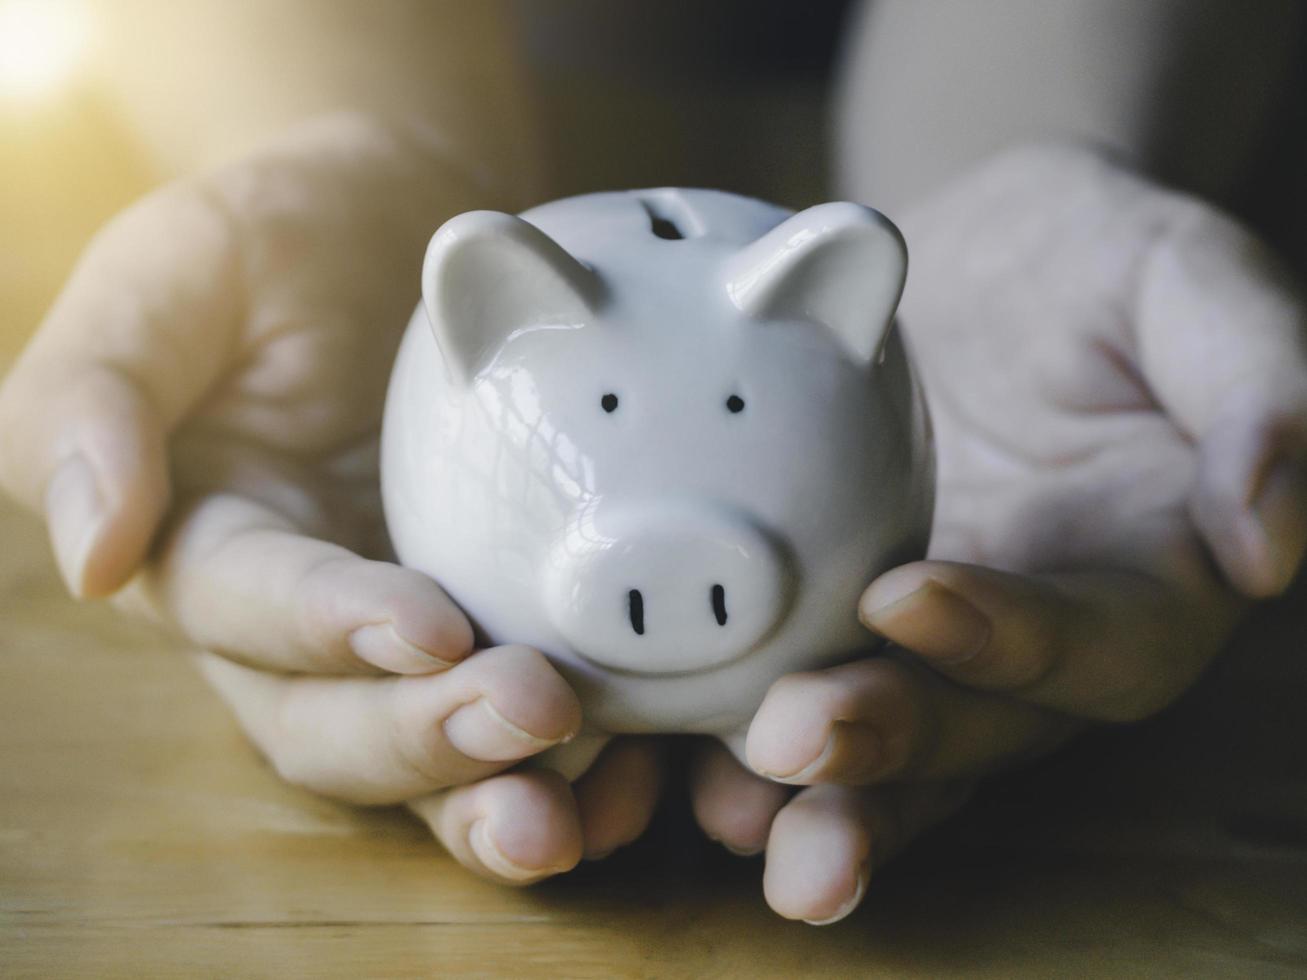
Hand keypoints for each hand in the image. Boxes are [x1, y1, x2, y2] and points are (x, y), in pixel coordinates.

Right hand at [0, 113, 662, 882]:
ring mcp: (398, 638)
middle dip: (425, 740)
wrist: (413, 231)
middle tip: (535, 712)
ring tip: (585, 808)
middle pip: (333, 725)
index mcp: (203, 541)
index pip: (250, 608)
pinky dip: (578, 773)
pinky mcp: (493, 633)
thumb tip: (92, 558)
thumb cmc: (281, 238)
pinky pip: (519, 734)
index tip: (430, 626)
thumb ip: (100, 396)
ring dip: (496, 797)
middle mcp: (292, 624)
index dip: (329, 629)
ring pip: (424, 763)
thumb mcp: (170, 273)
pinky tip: (642, 775)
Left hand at [693, 143, 1306, 922]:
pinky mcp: (845, 624)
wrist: (974, 264)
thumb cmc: (1097, 262)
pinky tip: (676, 760)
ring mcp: (935, 644)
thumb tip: (1270, 541)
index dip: (1012, 637)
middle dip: (891, 743)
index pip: (1095, 642)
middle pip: (979, 727)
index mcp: (1143, 580)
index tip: (907, 594)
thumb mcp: (1189, 281)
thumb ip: (1255, 384)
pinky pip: (806, 689)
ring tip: (737, 810)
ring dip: (816, 790)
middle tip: (792, 742)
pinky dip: (745, 741)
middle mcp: (1040, 641)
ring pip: (891, 745)